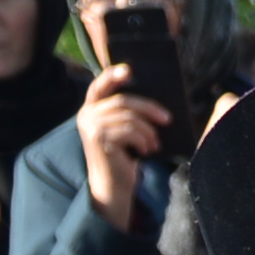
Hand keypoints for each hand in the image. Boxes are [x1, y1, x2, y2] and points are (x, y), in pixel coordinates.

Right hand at [76, 66, 170, 230]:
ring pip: (130, 117)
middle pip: (123, 100)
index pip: (100, 85)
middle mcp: (86, 114)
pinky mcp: (99, 138)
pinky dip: (144, 140)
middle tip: (168, 118)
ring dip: (149, 131)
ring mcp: (91, 126)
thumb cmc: (124, 157)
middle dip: (149, 108)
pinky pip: (130, 130)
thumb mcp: (125, 131)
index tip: (129, 69)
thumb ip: (128, 114)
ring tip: (155, 144)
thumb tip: (153, 101)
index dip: (113, 75)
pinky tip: (146, 151)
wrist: (113, 185)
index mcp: (92, 108)